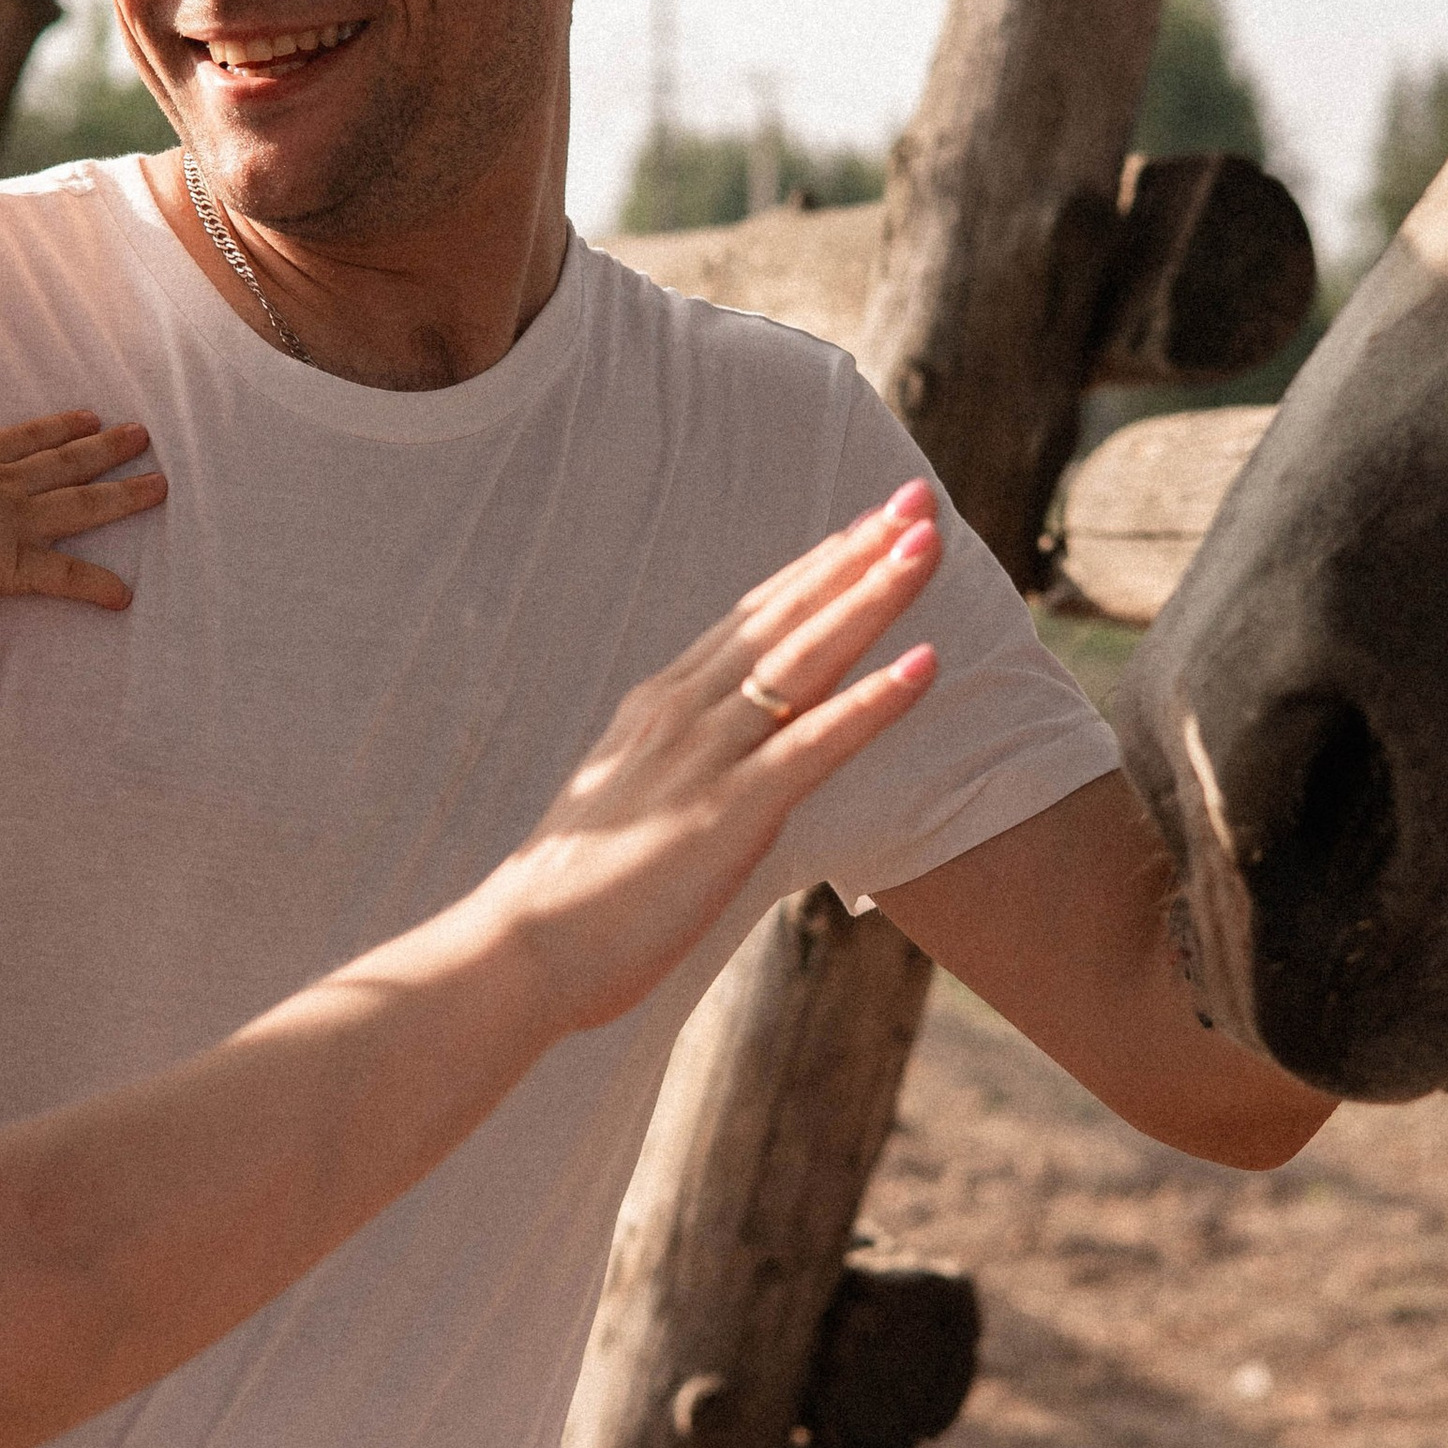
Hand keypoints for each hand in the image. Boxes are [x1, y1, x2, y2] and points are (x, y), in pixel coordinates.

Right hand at [0, 411, 167, 613]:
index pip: (19, 439)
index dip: (56, 427)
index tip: (88, 415)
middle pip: (62, 462)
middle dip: (104, 448)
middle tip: (141, 433)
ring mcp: (10, 522)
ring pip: (79, 504)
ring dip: (122, 495)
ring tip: (160, 484)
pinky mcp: (13, 565)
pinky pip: (63, 578)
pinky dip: (95, 587)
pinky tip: (125, 597)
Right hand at [480, 481, 942, 1035]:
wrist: (519, 948)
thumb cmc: (573, 895)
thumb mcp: (627, 803)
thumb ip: (669, 768)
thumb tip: (704, 761)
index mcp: (660, 707)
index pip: (752, 618)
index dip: (816, 566)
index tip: (870, 522)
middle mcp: (683, 712)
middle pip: (785, 616)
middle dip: (855, 554)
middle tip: (917, 499)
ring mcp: (706, 757)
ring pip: (806, 659)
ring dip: (872, 599)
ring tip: (928, 548)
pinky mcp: (728, 812)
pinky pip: (816, 743)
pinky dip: (875, 700)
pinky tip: (927, 664)